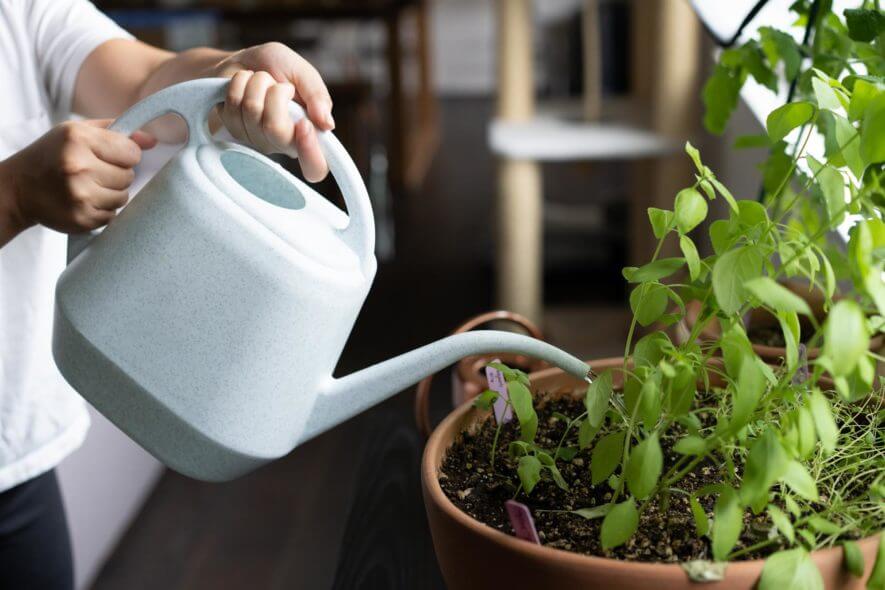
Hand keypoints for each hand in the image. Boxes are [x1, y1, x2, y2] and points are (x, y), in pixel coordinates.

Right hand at [0, 120, 155, 234]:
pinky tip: (84, 200)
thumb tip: (152, 140)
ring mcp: (80, 195)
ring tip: (89, 186)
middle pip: (129, 176)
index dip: (125, 155)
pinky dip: (103, 209)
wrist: (19, 188)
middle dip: (117, 174)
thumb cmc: (52, 156)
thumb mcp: (77, 132)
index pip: (132, 152)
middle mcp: (78, 166)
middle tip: (94, 172)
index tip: (111, 156)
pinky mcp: (82, 218)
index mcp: (78, 139)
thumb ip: (116, 131)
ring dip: (112, 193)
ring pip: (124, 197)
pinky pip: (113, 214)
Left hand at [210, 42, 333, 181]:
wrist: (244, 61)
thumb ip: (317, 95)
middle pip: (275, 129)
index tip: (304, 125)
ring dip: (256, 83)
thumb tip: (327, 125)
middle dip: (274, 93)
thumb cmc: (277, 68)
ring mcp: (256, 140)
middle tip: (277, 84)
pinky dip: (238, 84)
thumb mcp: (303, 73)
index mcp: (308, 135)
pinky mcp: (233, 131)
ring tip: (260, 79)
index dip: (310, 153)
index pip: (315, 168)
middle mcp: (283, 143)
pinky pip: (232, 107)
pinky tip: (244, 85)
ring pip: (251, 112)